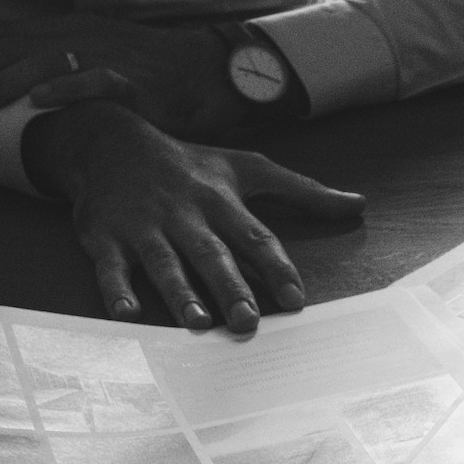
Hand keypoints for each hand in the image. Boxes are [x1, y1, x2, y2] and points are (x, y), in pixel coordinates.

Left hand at [0, 13, 246, 136]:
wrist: (205, 73)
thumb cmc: (149, 74)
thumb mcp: (95, 57)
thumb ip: (56, 66)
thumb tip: (11, 86)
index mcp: (68, 29)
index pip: (4, 33)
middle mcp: (81, 36)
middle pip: (10, 49)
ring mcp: (107, 57)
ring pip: (42, 63)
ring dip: (0, 85)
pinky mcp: (134, 82)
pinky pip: (96, 81)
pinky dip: (65, 88)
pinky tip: (37, 101)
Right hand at [24, 101, 363, 332]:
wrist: (110, 142)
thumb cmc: (190, 164)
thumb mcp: (247, 168)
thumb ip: (303, 192)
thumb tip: (359, 204)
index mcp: (220, 200)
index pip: (255, 237)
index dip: (276, 268)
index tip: (296, 300)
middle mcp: (184, 214)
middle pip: (211, 253)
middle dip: (230, 286)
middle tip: (248, 320)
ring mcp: (143, 226)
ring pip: (164, 262)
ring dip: (179, 293)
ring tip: (197, 322)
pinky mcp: (104, 236)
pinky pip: (110, 265)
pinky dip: (116, 288)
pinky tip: (126, 313)